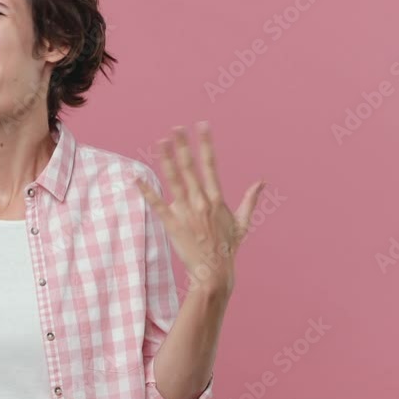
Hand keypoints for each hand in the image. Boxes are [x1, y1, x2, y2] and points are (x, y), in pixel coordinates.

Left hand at [134, 121, 264, 296]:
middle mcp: (201, 201)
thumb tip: (261, 182)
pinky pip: (158, 204)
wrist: (214, 272)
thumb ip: (250, 200)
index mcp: (217, 199)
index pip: (210, 164)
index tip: (202, 126)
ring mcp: (186, 212)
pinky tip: (137, 178)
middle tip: (176, 128)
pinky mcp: (172, 224)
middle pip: (190, 167)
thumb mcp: (243, 223)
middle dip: (183, 145)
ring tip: (160, 142)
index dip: (206, 143)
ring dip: (166, 160)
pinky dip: (147, 191)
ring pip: (174, 180)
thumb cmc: (227, 248)